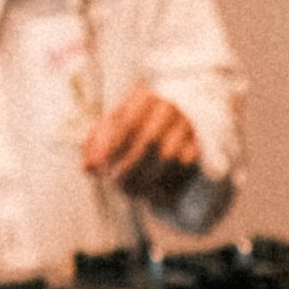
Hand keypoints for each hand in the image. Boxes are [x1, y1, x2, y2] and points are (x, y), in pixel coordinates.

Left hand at [81, 89, 205, 201]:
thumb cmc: (137, 122)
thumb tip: (88, 167)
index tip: (99, 168)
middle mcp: (169, 108)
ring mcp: (187, 126)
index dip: (111, 148)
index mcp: (145, 97)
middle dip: (130, 167)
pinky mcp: (199, 145)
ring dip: (147, 178)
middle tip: (116, 185)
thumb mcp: (114, 124)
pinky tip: (152, 191)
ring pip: (169, 157)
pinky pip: (185, 168)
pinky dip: (167, 182)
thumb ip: (96, 142)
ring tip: (131, 190)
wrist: (175, 118)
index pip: (127, 123)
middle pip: (150, 141)